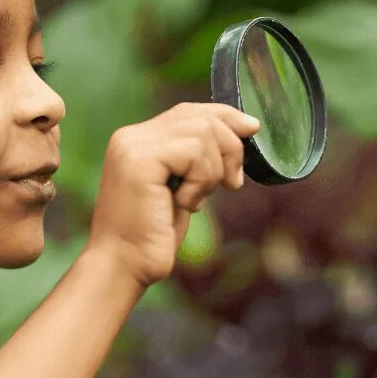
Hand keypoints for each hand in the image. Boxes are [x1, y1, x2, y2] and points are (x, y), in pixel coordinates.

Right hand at [84, 102, 258, 287]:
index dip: (226, 116)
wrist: (124, 266)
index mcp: (138, 140)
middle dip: (230, 148)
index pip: (190, 111)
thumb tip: (240, 131)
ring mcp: (132, 146)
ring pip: (202, 131)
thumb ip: (197, 160)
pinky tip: (185, 204)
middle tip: (232, 183)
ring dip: (213, 170)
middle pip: (201, 117)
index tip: (253, 129)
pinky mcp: (139, 161)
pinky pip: (193, 152)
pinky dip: (202, 180)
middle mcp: (131, 136)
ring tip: (198, 198)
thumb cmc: (153, 236)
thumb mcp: (182, 189)